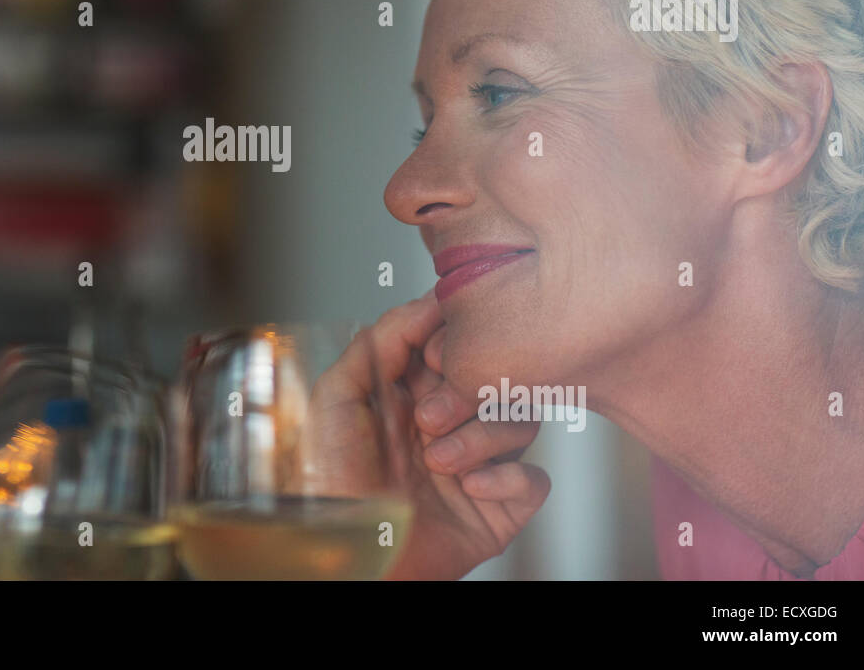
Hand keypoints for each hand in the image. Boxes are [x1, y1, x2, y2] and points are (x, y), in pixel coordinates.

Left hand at [307, 290, 549, 578]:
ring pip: (521, 420)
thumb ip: (376, 344)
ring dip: (481, 438)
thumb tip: (426, 303)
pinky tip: (469, 488)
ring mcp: (478, 463)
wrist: (345, 561)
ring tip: (438, 463)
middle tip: (429, 419)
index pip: (459, 343)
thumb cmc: (328, 486)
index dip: (456, 341)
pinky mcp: (499, 508)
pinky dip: (507, 479)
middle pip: (498, 375)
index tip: (437, 355)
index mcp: (413, 392)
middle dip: (467, 393)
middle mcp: (450, 422)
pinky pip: (534, 478)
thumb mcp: (335, 401)